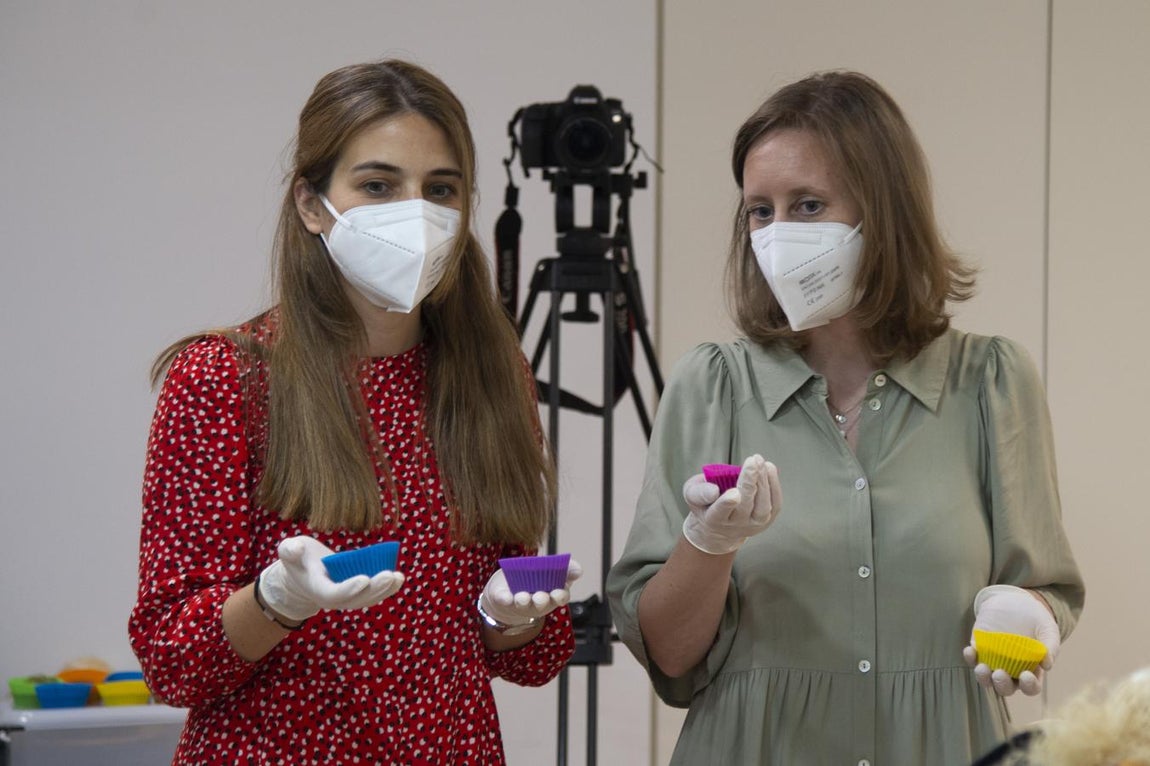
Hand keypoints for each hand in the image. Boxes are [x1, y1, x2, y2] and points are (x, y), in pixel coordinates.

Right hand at [258, 536, 404, 620]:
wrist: (305, 572)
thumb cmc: (298, 558)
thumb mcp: (289, 549)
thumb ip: (289, 549)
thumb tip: (295, 549)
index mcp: (317, 589)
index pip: (333, 594)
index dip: (349, 588)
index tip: (364, 578)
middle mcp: (334, 599)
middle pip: (356, 600)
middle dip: (374, 589)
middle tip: (388, 575)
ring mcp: (347, 598)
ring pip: (368, 599)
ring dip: (385, 590)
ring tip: (398, 577)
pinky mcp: (358, 593)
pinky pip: (374, 594)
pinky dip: (388, 588)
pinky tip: (399, 578)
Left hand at [479, 557, 582, 627]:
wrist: (510, 584)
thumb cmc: (537, 577)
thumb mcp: (553, 569)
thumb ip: (567, 568)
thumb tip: (579, 570)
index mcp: (553, 594)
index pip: (561, 597)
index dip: (560, 596)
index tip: (558, 592)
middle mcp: (538, 602)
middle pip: (542, 603)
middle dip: (542, 600)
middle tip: (541, 597)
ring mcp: (521, 603)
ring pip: (524, 604)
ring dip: (524, 601)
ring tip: (523, 597)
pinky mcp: (505, 600)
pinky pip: (505, 600)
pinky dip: (505, 598)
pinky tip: (506, 597)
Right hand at [681, 454, 780, 554]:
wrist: (719, 527)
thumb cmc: (705, 504)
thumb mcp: (691, 495)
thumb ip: (698, 492)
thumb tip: (714, 490)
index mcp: (713, 519)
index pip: (720, 512)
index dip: (727, 503)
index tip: (734, 493)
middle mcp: (735, 525)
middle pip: (745, 506)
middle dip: (749, 482)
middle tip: (752, 462)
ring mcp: (753, 525)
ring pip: (762, 506)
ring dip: (763, 481)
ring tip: (760, 462)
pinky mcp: (767, 520)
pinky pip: (774, 504)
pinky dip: (773, 485)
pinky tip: (769, 468)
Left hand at [963, 584, 1059, 696]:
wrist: (1017, 601)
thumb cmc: (1036, 620)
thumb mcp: (1048, 630)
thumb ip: (1050, 647)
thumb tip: (1047, 664)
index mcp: (1031, 671)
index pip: (1030, 687)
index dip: (1029, 685)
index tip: (1026, 676)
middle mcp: (1011, 671)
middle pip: (1005, 687)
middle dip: (1002, 684)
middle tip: (999, 674)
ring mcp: (993, 661)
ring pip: (986, 678)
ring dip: (982, 676)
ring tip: (982, 668)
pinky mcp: (980, 649)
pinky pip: (973, 658)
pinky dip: (970, 657)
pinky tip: (971, 650)